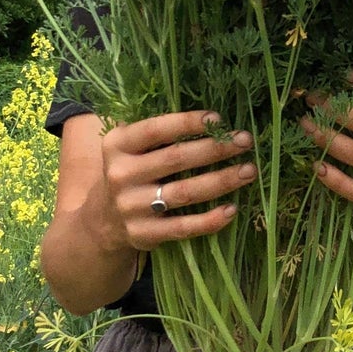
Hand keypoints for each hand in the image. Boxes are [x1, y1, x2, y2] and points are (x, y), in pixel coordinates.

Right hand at [98, 110, 256, 253]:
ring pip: (185, 192)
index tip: (218, 119)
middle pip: (176, 159)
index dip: (187, 123)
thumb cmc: (131, 171)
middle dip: (215, 149)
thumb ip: (157, 131)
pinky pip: (183, 227)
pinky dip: (209, 220)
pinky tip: (231, 209)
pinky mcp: (143, 234)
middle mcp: (120, 175)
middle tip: (245, 141)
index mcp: (117, 145)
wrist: (103, 220)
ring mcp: (131, 207)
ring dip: (221, 181)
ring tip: (248, 170)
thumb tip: (209, 118)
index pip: (155, 129)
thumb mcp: (129, 147)